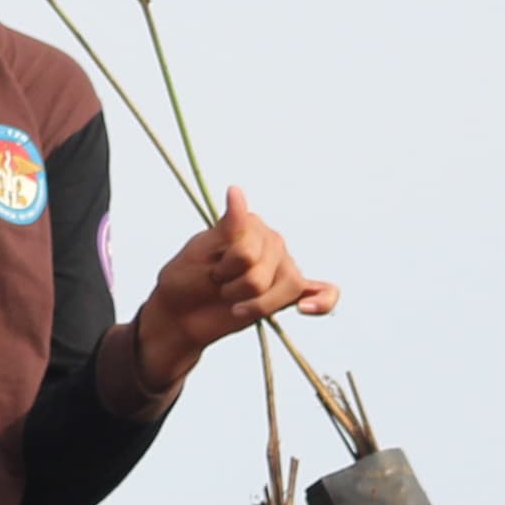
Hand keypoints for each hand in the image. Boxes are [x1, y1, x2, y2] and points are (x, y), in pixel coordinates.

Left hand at [134, 184, 338, 372]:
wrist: (181, 314)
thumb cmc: (185, 280)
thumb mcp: (200, 252)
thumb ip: (227, 228)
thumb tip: (236, 190)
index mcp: (250, 226)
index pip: (248, 252)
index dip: (226, 269)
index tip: (209, 270)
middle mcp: (272, 243)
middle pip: (264, 275)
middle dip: (235, 288)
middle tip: (218, 286)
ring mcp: (283, 269)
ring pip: (288, 288)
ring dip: (256, 305)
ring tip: (235, 303)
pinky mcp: (287, 296)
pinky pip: (323, 294)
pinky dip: (323, 301)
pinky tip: (306, 309)